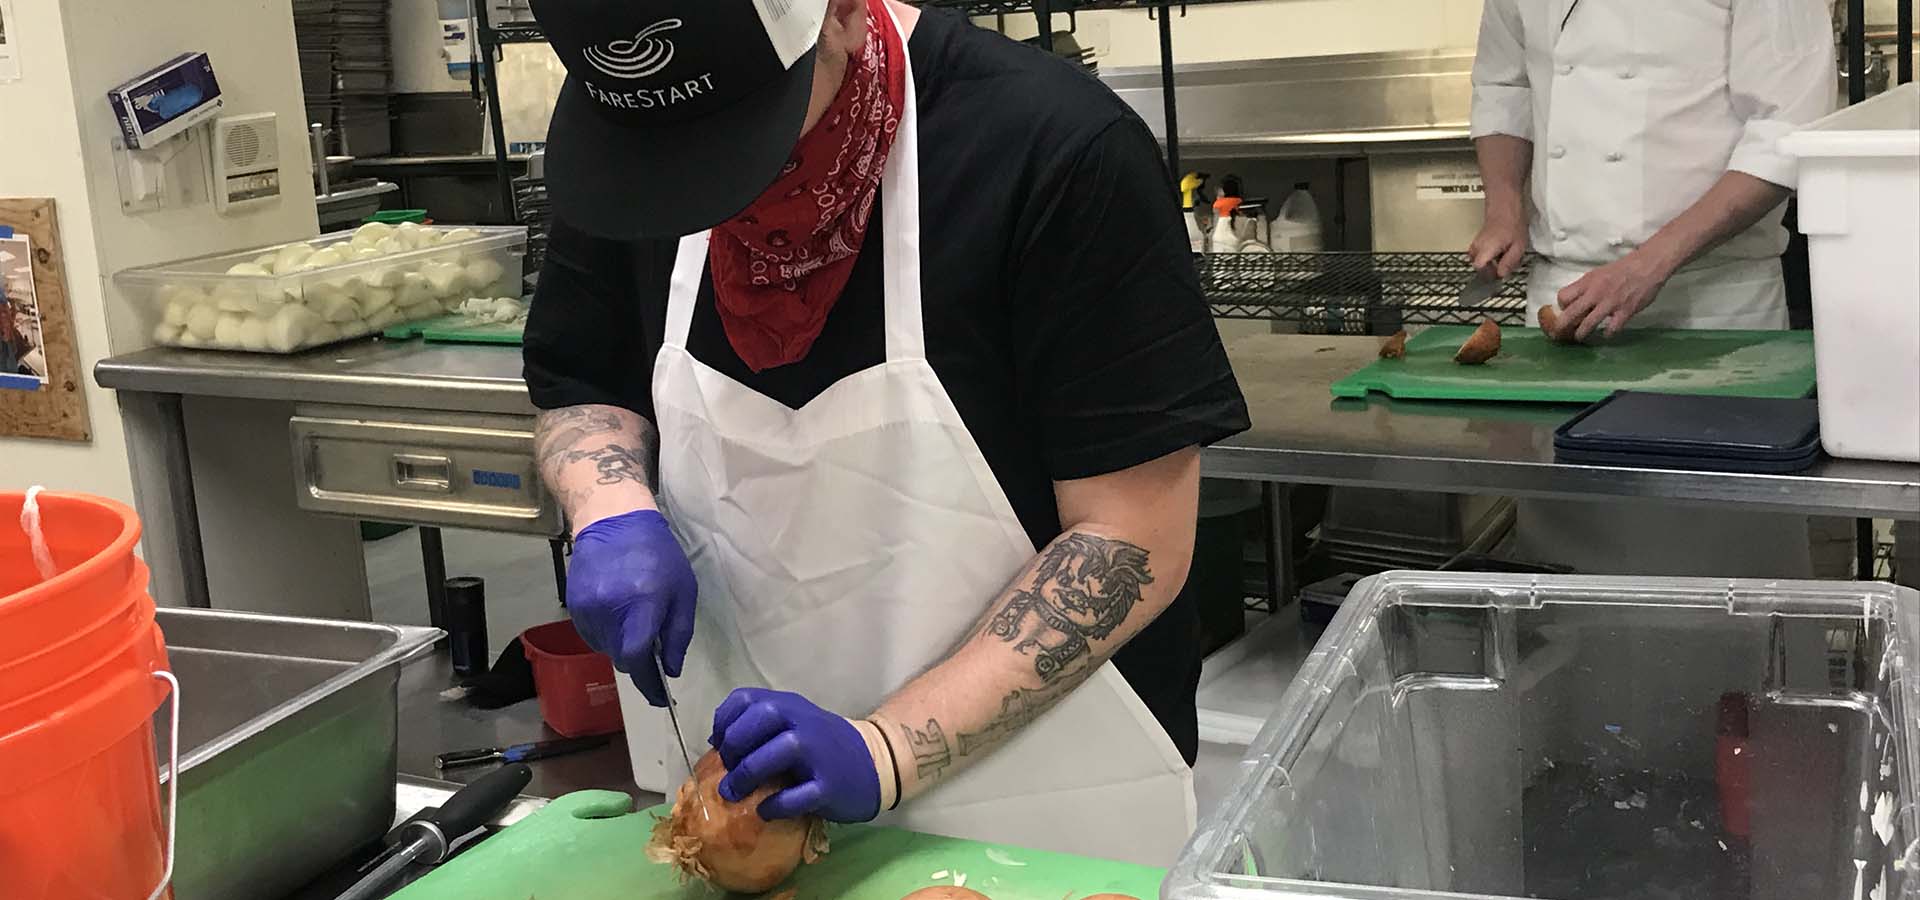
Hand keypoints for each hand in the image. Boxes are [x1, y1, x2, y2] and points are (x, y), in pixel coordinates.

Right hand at [566, 510, 696, 706]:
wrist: (613, 520)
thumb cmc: (658, 554)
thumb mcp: (683, 590)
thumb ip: (678, 633)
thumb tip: (670, 670)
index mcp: (642, 605)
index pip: (637, 659)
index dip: (649, 685)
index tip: (660, 698)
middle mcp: (609, 610)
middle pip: (622, 658)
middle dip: (638, 659)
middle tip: (651, 642)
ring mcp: (587, 609)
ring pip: (606, 648)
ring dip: (621, 643)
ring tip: (632, 614)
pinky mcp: (573, 606)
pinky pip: (592, 634)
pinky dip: (607, 631)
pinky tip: (616, 609)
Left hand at [710, 688, 881, 822]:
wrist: (874, 763)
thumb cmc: (822, 746)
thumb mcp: (793, 724)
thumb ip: (758, 727)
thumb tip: (716, 741)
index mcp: (789, 705)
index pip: (745, 698)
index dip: (723, 721)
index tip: (719, 744)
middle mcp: (804, 722)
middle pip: (763, 715)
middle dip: (735, 744)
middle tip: (727, 769)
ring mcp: (820, 753)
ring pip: (781, 750)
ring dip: (749, 773)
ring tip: (734, 794)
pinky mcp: (830, 785)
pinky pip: (798, 795)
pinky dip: (775, 805)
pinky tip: (765, 810)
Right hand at [1468, 208, 1528, 278]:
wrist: (1507, 207)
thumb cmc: (1512, 223)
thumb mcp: (1518, 247)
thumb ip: (1509, 262)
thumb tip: (1501, 274)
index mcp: (1486, 248)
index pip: (1479, 268)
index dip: (1488, 274)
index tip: (1498, 274)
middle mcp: (1478, 245)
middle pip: (1478, 265)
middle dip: (1490, 268)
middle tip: (1502, 266)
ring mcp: (1476, 241)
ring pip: (1478, 258)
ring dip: (1489, 261)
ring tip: (1502, 256)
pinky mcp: (1479, 239)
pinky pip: (1480, 252)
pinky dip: (1489, 254)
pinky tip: (1500, 249)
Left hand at [1554, 251, 1671, 340]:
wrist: (1648, 265)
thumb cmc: (1623, 269)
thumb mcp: (1599, 273)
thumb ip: (1587, 287)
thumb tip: (1577, 300)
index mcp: (1588, 282)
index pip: (1563, 296)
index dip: (1561, 305)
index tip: (1564, 310)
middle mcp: (1595, 293)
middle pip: (1571, 313)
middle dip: (1561, 326)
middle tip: (1558, 334)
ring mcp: (1610, 303)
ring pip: (1588, 324)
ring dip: (1581, 333)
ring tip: (1579, 337)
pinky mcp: (1625, 311)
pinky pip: (1612, 328)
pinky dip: (1608, 333)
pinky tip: (1607, 333)